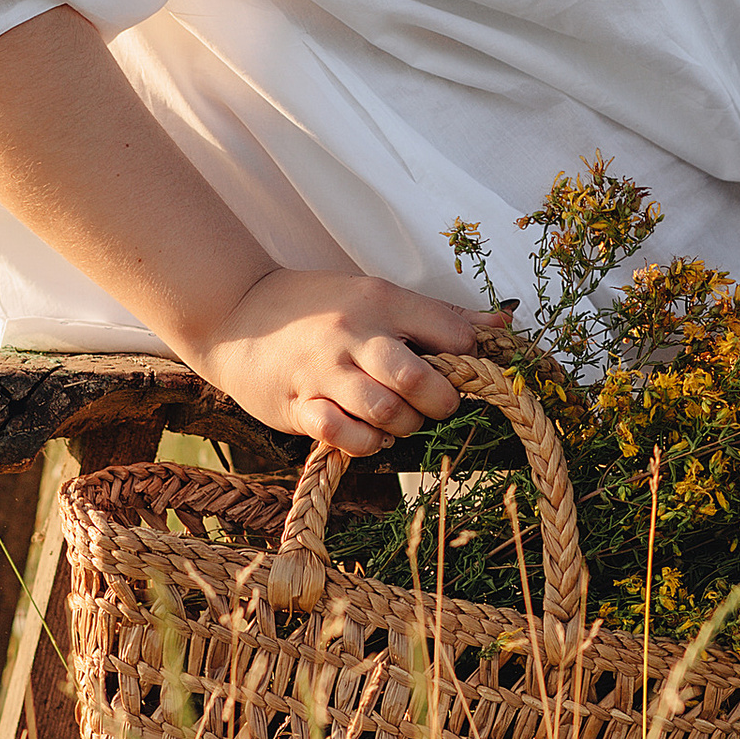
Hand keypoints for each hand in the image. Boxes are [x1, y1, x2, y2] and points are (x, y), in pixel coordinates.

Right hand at [195, 268, 505, 458]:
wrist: (236, 311)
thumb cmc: (320, 307)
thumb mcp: (377, 295)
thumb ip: (437, 315)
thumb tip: (503, 323)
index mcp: (382, 300)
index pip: (451, 334)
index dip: (470, 361)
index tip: (465, 373)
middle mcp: (355, 333)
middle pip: (417, 378)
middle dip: (441, 402)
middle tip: (438, 405)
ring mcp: (324, 371)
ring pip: (384, 411)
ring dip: (405, 425)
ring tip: (402, 420)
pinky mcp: (298, 404)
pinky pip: (343, 436)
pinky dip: (367, 443)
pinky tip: (369, 435)